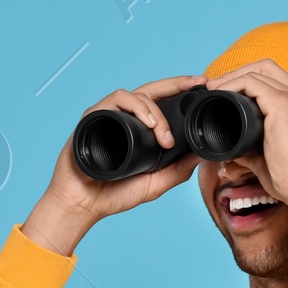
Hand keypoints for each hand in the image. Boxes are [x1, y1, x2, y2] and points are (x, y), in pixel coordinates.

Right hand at [23, 77, 201, 255]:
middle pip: (153, 90)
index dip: (181, 91)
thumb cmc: (114, 194)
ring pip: (138, 95)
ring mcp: (110, 115)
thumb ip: (178, 170)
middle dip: (177, 84)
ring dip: (156, 111)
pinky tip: (147, 123)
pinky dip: (135, 107)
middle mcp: (126, 118)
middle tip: (197, 83)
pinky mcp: (95, 116)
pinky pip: (116, 100)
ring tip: (164, 135)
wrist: (84, 204)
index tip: (202, 86)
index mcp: (140, 129)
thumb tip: (202, 154)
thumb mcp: (155, 184)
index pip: (162, 103)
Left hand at [201, 58, 287, 225]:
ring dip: (233, 76)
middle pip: (268, 67)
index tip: (228, 92)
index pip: (276, 79)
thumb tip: (234, 151)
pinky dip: (233, 84)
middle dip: (240, 72)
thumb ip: (253, 150)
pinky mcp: (283, 105)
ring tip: (214, 88)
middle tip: (218, 86)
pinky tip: (220, 93)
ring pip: (259, 70)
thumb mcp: (270, 159)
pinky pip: (252, 82)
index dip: (250, 80)